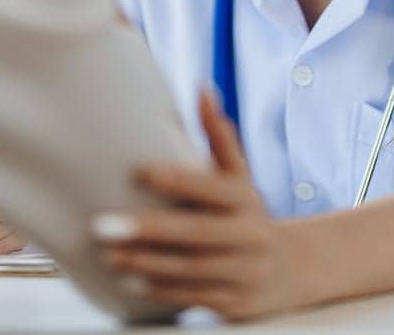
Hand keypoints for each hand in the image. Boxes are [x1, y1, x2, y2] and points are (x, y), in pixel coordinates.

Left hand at [91, 89, 309, 319]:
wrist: (291, 271)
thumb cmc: (247, 215)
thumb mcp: (239, 177)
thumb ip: (219, 137)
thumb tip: (202, 90)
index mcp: (246, 198)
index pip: (210, 186)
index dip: (176, 178)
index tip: (136, 171)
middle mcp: (251, 234)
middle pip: (197, 232)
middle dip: (149, 230)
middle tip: (103, 225)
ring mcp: (246, 272)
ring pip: (193, 269)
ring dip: (147, 263)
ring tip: (109, 255)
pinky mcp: (237, 303)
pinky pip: (195, 296)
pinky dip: (161, 290)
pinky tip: (131, 282)